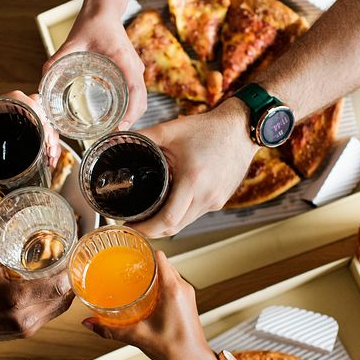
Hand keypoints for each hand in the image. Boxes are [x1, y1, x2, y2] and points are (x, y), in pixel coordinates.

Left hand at [0, 90, 60, 189]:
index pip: (23, 100)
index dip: (37, 113)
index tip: (43, 131)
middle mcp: (12, 109)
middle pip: (40, 114)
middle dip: (50, 133)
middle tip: (50, 152)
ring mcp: (19, 119)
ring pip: (44, 124)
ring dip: (52, 141)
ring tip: (51, 159)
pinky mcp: (22, 129)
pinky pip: (40, 133)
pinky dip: (48, 145)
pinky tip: (49, 159)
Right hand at [0, 240, 73, 342]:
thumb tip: (6, 213)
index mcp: (16, 298)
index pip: (58, 286)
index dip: (71, 271)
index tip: (75, 254)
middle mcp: (26, 316)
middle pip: (64, 297)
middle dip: (72, 278)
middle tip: (74, 259)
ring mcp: (28, 328)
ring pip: (60, 308)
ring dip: (67, 290)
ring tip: (69, 271)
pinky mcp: (28, 332)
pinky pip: (51, 315)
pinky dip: (56, 300)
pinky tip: (56, 287)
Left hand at [44, 0, 146, 128]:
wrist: (104, 10)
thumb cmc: (92, 23)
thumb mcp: (73, 41)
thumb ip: (57, 58)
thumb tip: (43, 77)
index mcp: (123, 59)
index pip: (135, 89)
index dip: (131, 110)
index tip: (121, 125)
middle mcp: (134, 65)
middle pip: (142, 98)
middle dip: (132, 118)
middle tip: (115, 134)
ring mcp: (135, 67)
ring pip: (142, 96)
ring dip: (133, 114)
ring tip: (117, 129)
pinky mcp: (132, 68)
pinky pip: (138, 91)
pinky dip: (132, 105)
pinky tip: (119, 115)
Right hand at [81, 252, 220, 359]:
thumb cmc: (175, 349)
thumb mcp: (138, 337)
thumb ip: (111, 329)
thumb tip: (90, 323)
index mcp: (173, 290)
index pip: (160, 257)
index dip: (144, 250)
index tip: (129, 251)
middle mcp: (182, 287)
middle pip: (162, 263)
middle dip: (144, 262)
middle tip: (125, 264)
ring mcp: (187, 294)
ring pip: (168, 273)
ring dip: (152, 272)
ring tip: (133, 276)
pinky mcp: (187, 301)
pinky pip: (172, 283)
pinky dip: (159, 282)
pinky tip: (145, 291)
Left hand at [133, 99, 256, 236]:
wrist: (241, 129)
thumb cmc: (209, 129)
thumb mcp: (171, 130)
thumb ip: (144, 136)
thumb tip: (118, 138)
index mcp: (193, 181)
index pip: (167, 220)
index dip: (146, 228)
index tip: (131, 225)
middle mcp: (207, 196)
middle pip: (175, 228)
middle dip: (152, 230)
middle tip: (135, 223)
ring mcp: (216, 201)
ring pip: (186, 223)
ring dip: (167, 223)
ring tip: (150, 215)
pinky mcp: (220, 201)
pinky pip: (196, 214)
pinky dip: (182, 213)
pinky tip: (172, 204)